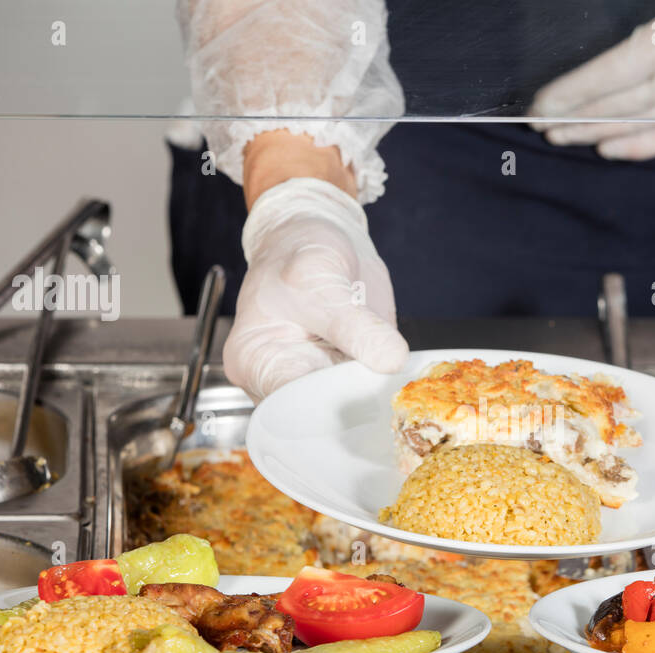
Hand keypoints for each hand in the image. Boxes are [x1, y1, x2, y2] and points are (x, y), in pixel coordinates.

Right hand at [223, 177, 408, 400]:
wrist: (317, 234)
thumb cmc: (298, 251)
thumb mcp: (321, 277)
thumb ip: (354, 323)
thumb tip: (390, 360)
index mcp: (256, 362)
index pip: (290, 407)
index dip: (330, 409)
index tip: (366, 396)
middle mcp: (280, 382)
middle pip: (320, 417)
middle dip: (356, 410)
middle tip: (390, 393)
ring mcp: (314, 382)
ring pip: (347, 412)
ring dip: (375, 401)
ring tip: (396, 386)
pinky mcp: (343, 377)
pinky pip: (366, 394)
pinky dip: (385, 389)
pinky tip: (399, 379)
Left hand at [528, 0, 654, 159]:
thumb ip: (639, 7)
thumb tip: (598, 49)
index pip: (616, 70)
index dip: (576, 90)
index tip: (543, 102)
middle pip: (624, 102)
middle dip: (576, 116)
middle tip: (540, 124)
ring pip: (643, 120)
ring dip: (597, 132)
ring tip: (561, 137)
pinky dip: (640, 146)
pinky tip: (608, 150)